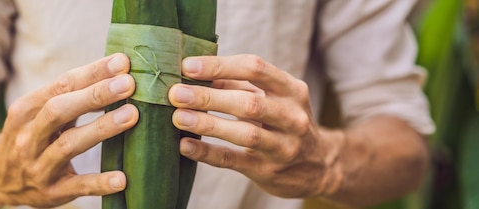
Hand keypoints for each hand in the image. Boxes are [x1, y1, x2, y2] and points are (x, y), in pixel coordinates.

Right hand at [0, 54, 137, 206]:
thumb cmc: (32, 136)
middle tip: (129, 83)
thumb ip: (71, 96)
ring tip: (131, 115)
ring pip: (69, 145)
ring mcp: (38, 166)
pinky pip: (77, 186)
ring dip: (102, 128)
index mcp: (26, 110)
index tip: (121, 62)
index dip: (92, 72)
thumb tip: (117, 75)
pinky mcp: (52, 192)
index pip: (61, 85)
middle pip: (60, 110)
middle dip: (95, 94)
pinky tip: (121, 178)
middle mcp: (28, 137)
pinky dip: (99, 183)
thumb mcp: (39, 113)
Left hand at [169, 55, 343, 197]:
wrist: (319, 166)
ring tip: (178, 117)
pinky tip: (186, 145)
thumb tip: (195, 73)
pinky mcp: (268, 170)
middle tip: (177, 93)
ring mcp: (283, 146)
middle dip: (209, 96)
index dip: (220, 66)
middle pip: (249, 102)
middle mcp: (292, 117)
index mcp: (291, 90)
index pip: (255, 69)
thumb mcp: (271, 98)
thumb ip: (237, 85)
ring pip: (244, 133)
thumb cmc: (283, 122)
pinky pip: (234, 160)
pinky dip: (208, 152)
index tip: (188, 66)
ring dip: (208, 123)